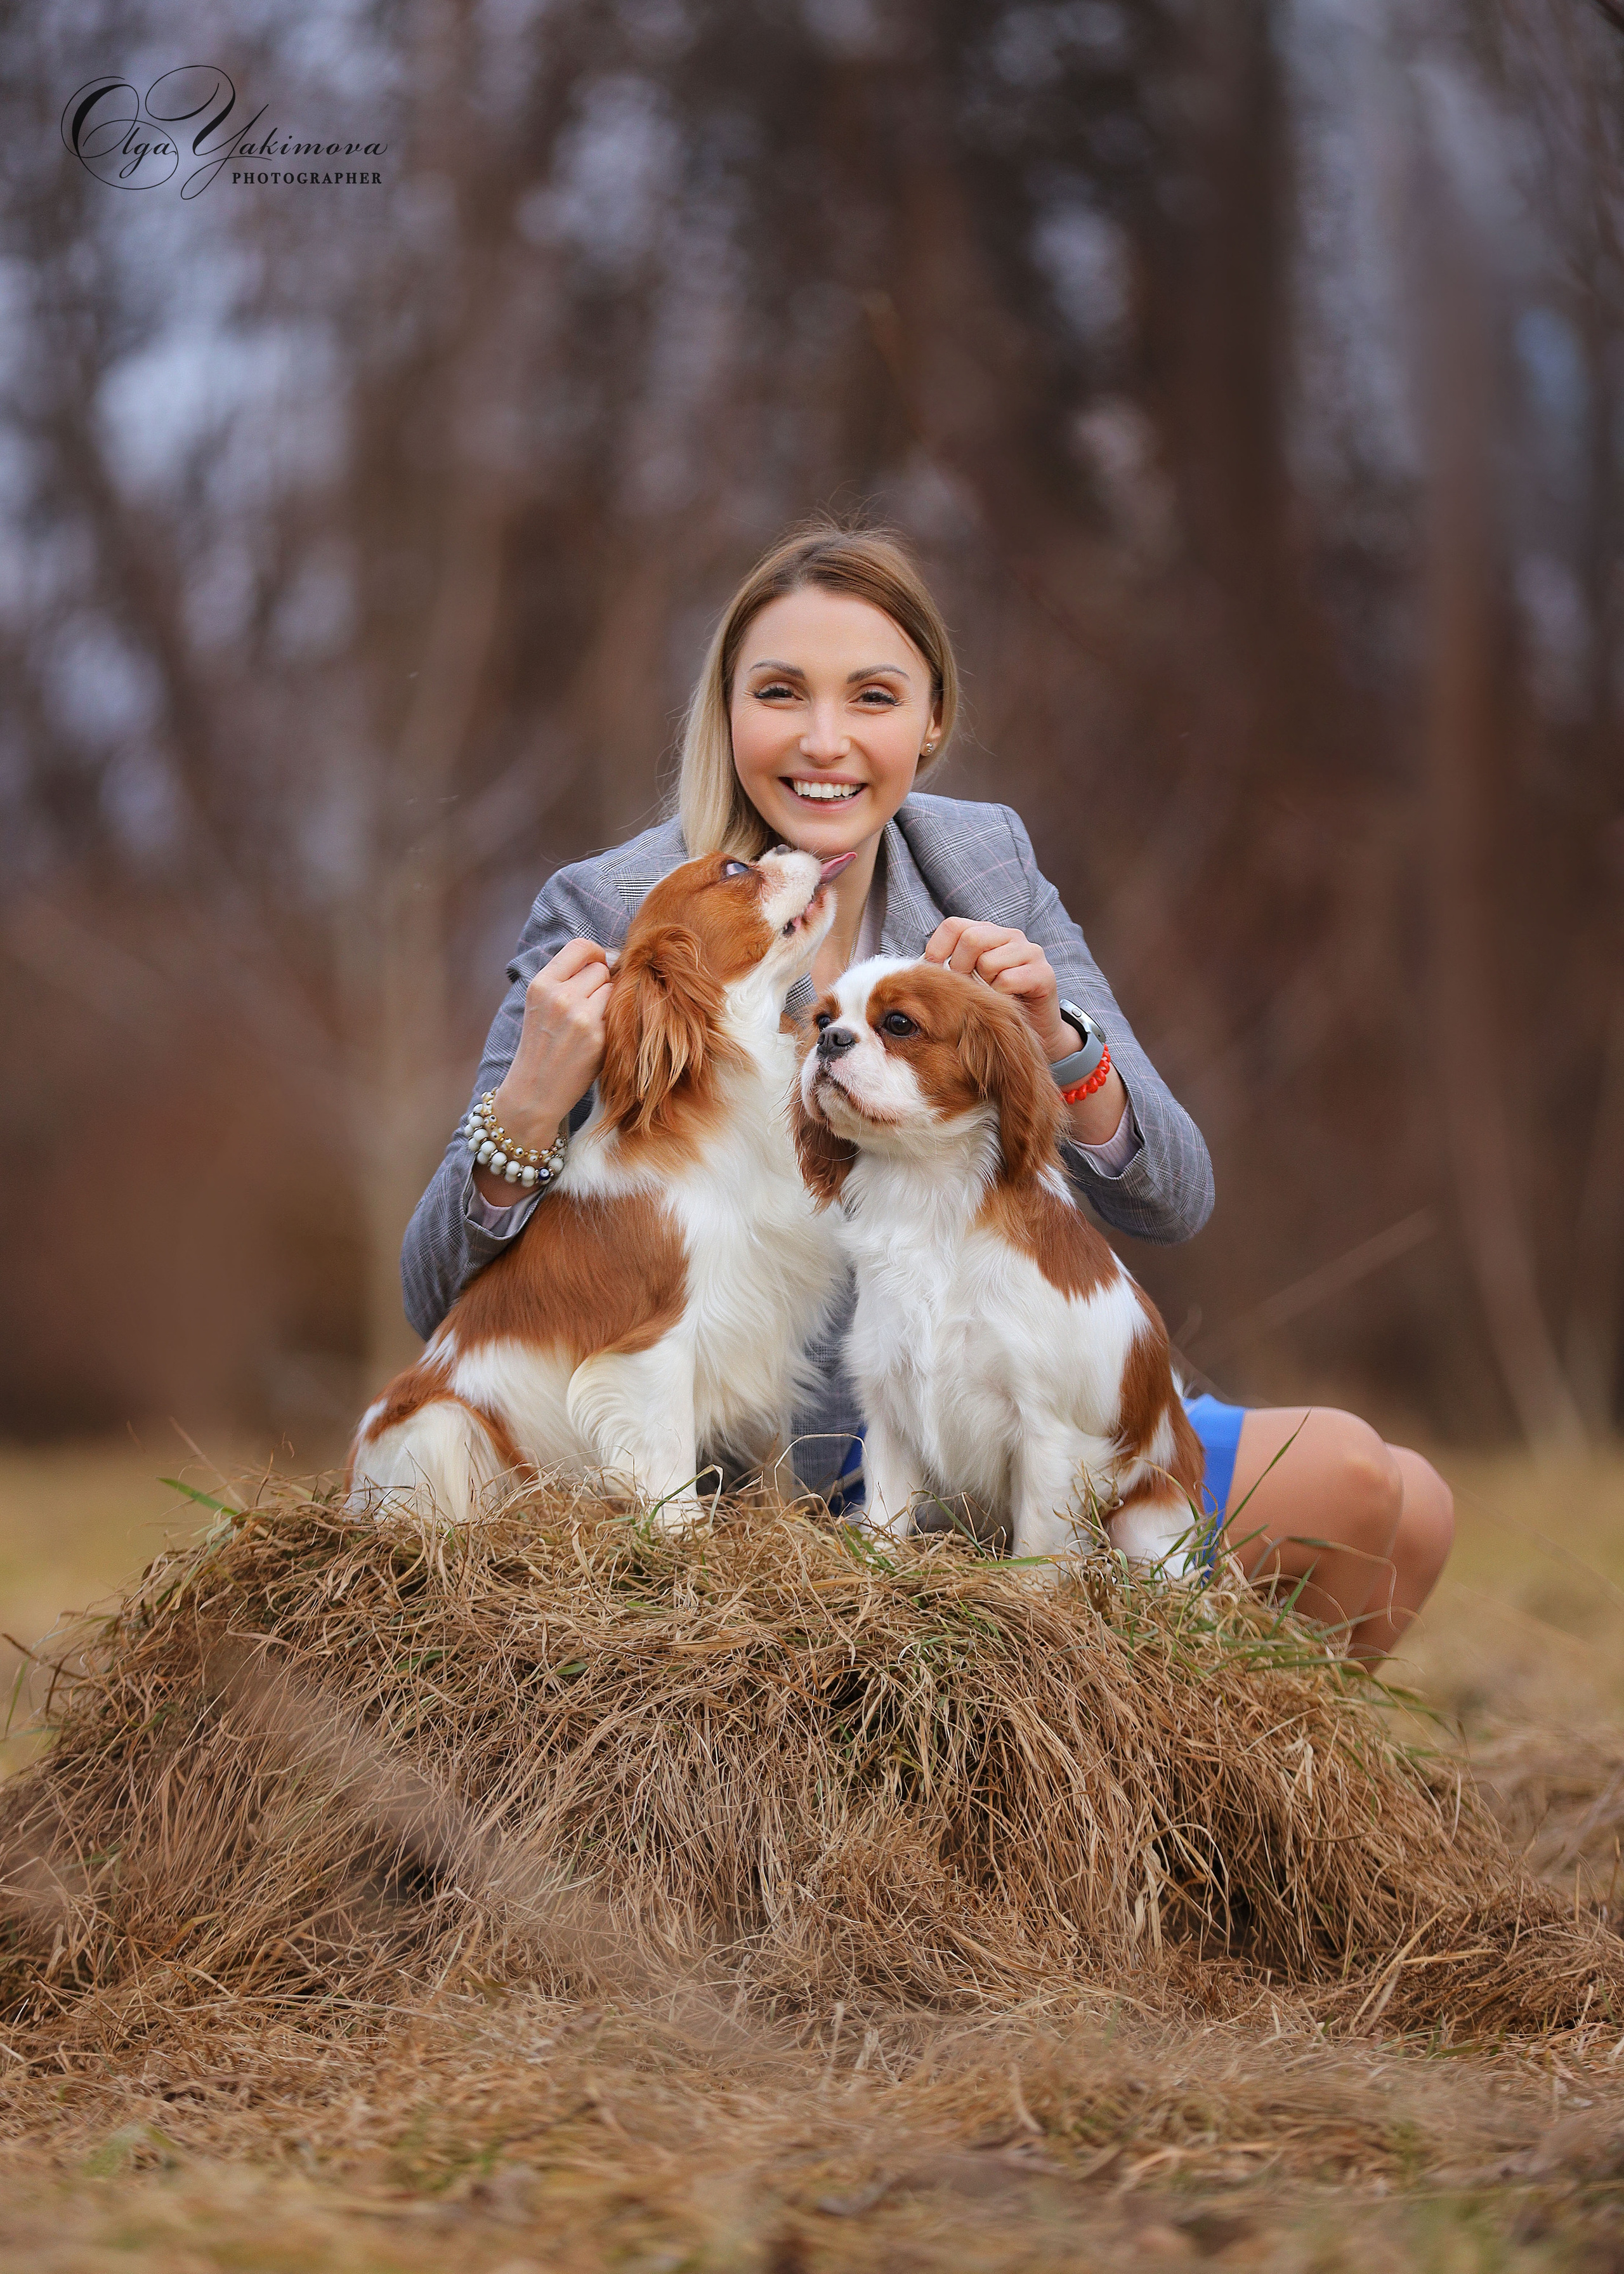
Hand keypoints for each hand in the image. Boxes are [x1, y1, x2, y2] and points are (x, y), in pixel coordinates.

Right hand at [475, 937, 612, 1201]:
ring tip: (593, 1022)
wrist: (533, 1092)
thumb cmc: (541, 1046)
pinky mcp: (598, 1038)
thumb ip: (566, 979)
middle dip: (602, 983)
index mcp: (541, 984)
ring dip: (610, 1003)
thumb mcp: (540, 1005)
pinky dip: (614, 1022)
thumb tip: (610, 957)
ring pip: (613, 990)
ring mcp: (580, 1017)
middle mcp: (560, 996)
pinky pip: (619, 1014)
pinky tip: (599, 1038)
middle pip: (601, 969)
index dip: (595, 953)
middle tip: (591, 1006)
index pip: (580, 946)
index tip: (598, 965)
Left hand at [922, 918, 1072, 1060]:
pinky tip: (1005, 1003)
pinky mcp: (1043, 973)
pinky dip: (1000, 997)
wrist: (1034, 1030)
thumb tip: (916, 968)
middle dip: (961, 969)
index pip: (953, 926)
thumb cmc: (993, 1005)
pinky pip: (1007, 980)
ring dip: (983, 986)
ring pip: (988, 961)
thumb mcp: (966, 983)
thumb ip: (947, 970)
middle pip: (971, 938)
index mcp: (987, 933)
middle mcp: (1009, 936)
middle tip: (966, 990)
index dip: (937, 949)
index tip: (935, 974)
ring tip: (990, 996)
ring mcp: (1030, 952)